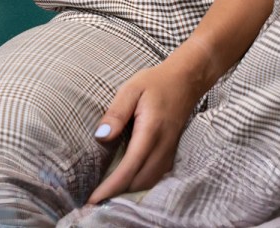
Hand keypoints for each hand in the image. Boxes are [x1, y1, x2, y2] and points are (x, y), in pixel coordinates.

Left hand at [87, 55, 206, 204]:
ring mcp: (169, 151)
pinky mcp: (170, 152)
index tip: (93, 198)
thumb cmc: (156, 82)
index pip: (129, 168)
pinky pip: (155, 176)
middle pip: (139, 181)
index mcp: (150, 131)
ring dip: (128, 190)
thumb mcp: (132, 88)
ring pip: (148, 182)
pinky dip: (139, 183)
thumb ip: (116, 112)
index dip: (111, 187)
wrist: (186, 80)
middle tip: (93, 196)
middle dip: (117, 193)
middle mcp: (162, 147)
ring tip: (106, 191)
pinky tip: (125, 180)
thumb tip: (101, 137)